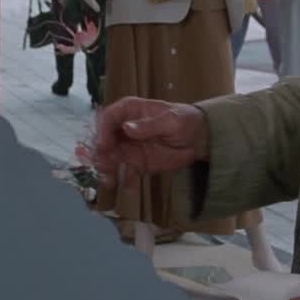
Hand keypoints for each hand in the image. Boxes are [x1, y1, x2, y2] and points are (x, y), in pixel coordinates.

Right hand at [92, 97, 207, 193]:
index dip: (102, 131)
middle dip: (99, 153)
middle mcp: (124, 128)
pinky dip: (123, 180)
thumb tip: (127, 128)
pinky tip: (126, 189)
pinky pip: (124, 172)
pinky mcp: (136, 162)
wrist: (199, 139)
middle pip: (104, 139)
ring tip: (109, 181)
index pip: (108, 118)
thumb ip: (150, 125)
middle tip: (102, 167)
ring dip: (106, 169)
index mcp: (130, 110)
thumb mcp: (171, 121)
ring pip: (109, 157)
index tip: (104, 146)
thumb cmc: (186, 121)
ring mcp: (128, 146)